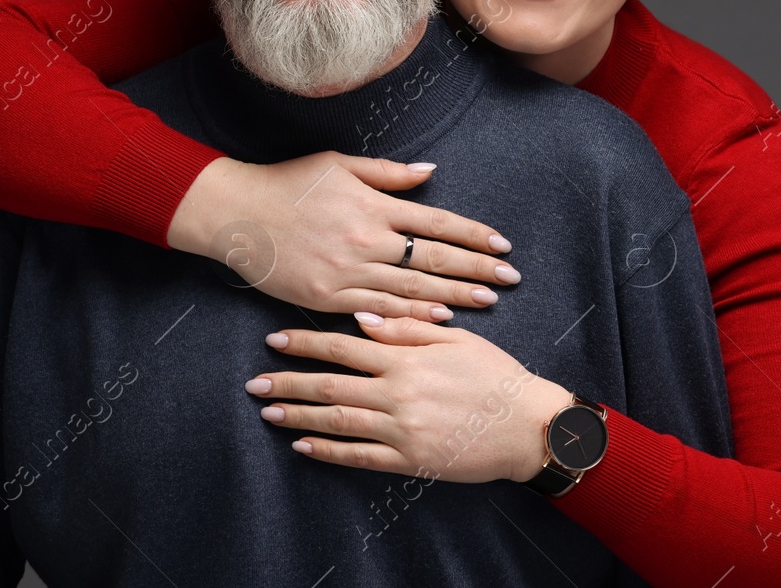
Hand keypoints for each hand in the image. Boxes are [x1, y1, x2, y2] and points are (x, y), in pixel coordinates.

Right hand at [168, 153, 519, 321]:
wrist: (235, 213)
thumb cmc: (287, 183)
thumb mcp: (339, 165)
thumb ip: (387, 173)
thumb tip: (431, 172)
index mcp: (372, 205)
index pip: (436, 223)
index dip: (472, 236)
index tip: (502, 246)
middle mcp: (365, 240)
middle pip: (433, 259)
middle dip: (476, 270)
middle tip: (510, 280)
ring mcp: (347, 272)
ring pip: (412, 290)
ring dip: (454, 297)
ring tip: (487, 301)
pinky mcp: (327, 298)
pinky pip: (378, 311)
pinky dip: (411, 318)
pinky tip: (439, 321)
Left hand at [244, 314, 573, 483]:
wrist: (526, 425)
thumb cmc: (496, 375)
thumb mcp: (457, 339)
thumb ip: (409, 327)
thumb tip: (363, 320)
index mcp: (407, 358)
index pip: (344, 346)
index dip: (306, 342)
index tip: (275, 339)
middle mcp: (397, 393)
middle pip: (330, 384)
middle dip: (288, 382)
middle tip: (254, 382)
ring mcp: (401, 430)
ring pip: (337, 421)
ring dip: (299, 417)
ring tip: (269, 413)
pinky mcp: (408, 460)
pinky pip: (358, 457)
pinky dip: (328, 452)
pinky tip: (303, 446)